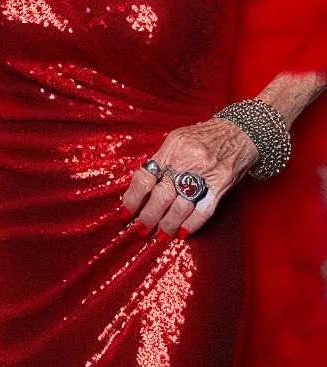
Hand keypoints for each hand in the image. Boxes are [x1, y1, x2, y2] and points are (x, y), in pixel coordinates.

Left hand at [121, 117, 259, 238]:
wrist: (239, 132)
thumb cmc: (204, 136)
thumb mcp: (177, 139)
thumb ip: (161, 159)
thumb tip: (142, 184)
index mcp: (171, 150)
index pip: (145, 177)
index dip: (133, 197)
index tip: (126, 211)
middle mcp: (186, 163)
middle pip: (161, 196)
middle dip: (148, 216)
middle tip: (141, 228)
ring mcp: (204, 176)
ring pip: (181, 207)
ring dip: (168, 224)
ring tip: (160, 234)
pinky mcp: (221, 186)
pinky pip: (204, 211)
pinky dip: (192, 225)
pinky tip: (182, 232)